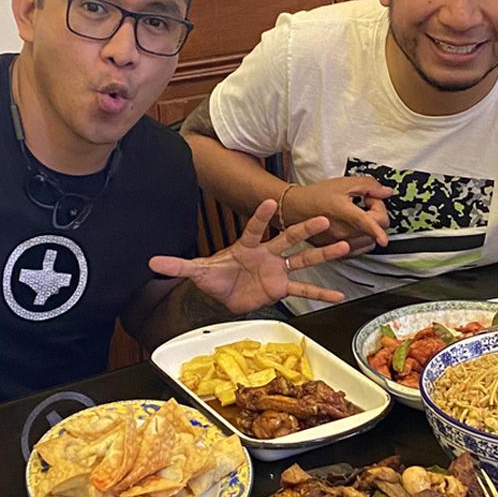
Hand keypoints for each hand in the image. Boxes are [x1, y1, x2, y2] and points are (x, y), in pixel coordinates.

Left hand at [148, 198, 350, 312]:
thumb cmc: (216, 276)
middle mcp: (268, 252)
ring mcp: (279, 269)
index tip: (269, 201)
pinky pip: (304, 289)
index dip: (259, 215)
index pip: (255, 227)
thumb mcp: (197, 271)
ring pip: (304, 259)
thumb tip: (152, 261)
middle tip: (324, 217)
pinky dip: (320, 292)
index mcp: (248, 244)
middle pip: (289, 237)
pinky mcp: (282, 287)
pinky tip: (338, 294)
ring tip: (346, 245)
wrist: (226, 294)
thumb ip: (179, 265)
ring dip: (324, 254)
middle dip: (305, 229)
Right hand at [286, 177, 392, 254]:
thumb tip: (386, 192)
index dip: (379, 231)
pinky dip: (363, 240)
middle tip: (367, 203)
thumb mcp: (344, 184)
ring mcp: (340, 243)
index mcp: (346, 214)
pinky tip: (356, 228)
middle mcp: (343, 232)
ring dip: (371, 229)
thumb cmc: (317, 196)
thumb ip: (368, 186)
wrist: (296, 208)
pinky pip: (359, 250)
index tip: (384, 238)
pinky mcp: (336, 251)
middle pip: (374, 230)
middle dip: (377, 214)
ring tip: (359, 216)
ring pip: (369, 241)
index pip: (368, 224)